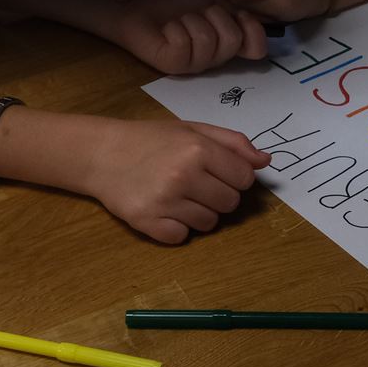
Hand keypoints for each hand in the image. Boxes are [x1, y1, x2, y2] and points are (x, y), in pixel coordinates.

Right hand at [84, 117, 270, 243]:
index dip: (235, 176)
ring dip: (199, 213)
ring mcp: (165, 201)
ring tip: (178, 196)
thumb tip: (265, 161)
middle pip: (230, 203)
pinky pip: (182, 237)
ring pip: (209, 223)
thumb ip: (232, 143)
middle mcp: (184, 176)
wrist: (102, 154)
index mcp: (198, 149)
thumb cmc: (151, 140)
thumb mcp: (192, 130)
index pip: (244, 178)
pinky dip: (176, 228)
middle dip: (219, 195)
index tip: (217, 172)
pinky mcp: (148, 223)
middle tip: (196, 184)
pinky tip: (164, 210)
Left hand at [101, 0, 266, 73]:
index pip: (257, 48)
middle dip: (216, 14)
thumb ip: (238, 10)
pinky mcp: (171, 64)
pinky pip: (185, 45)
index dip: (252, 28)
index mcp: (227, 43)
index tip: (238, 12)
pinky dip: (176, 27)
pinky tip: (167, 27)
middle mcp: (214, 58)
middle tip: (198, 11)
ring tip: (180, 18)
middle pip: (233, 39)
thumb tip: (263, 20)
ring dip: (193, 18)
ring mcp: (193, 64)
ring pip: (209, 41)